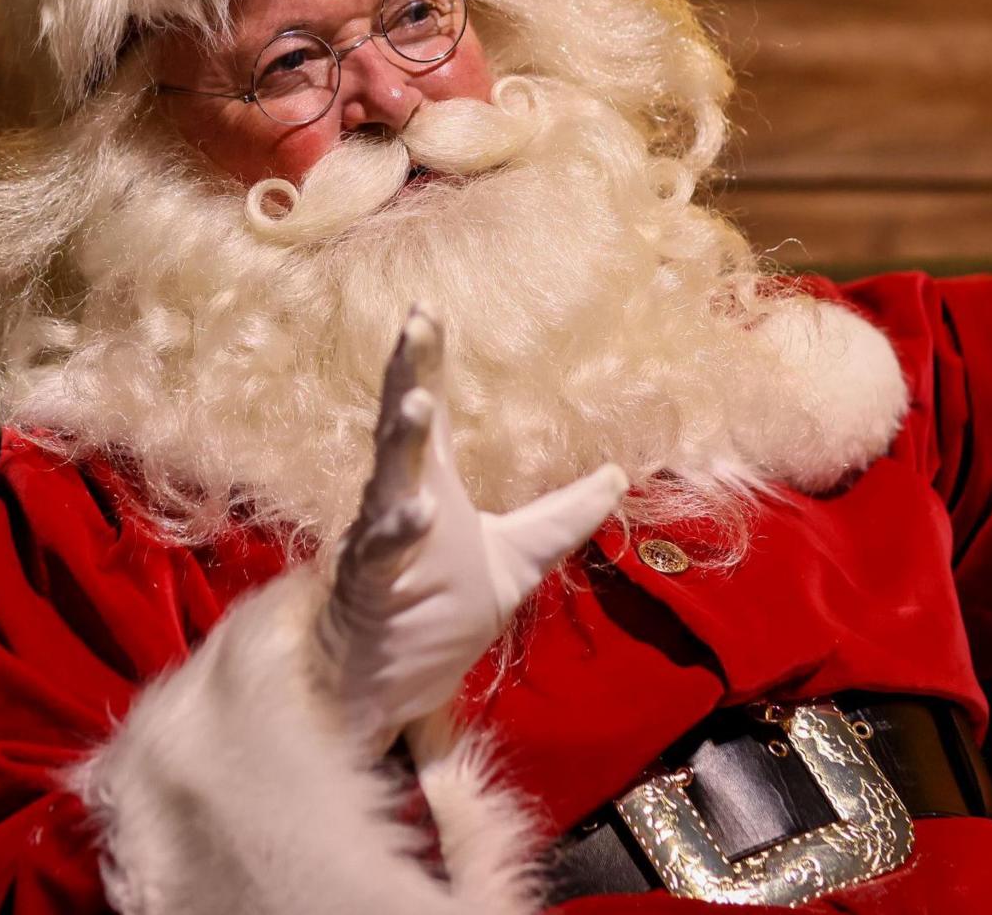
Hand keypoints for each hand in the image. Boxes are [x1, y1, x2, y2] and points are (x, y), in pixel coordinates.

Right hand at [315, 310, 625, 747]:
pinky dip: (398, 530)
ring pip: (388, 482)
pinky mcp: (373, 585)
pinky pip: (383, 552)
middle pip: (402, 429)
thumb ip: (561, 518)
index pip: (426, 415)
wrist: (378, 682)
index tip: (426, 310)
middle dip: (407, 377)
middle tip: (415, 326)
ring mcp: (382, 541)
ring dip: (402, 444)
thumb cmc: (433, 614)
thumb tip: (617, 475)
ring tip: (418, 404)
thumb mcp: (515, 562)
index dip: (424, 362)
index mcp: (430, 486)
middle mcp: (402, 501)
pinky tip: (419, 511)